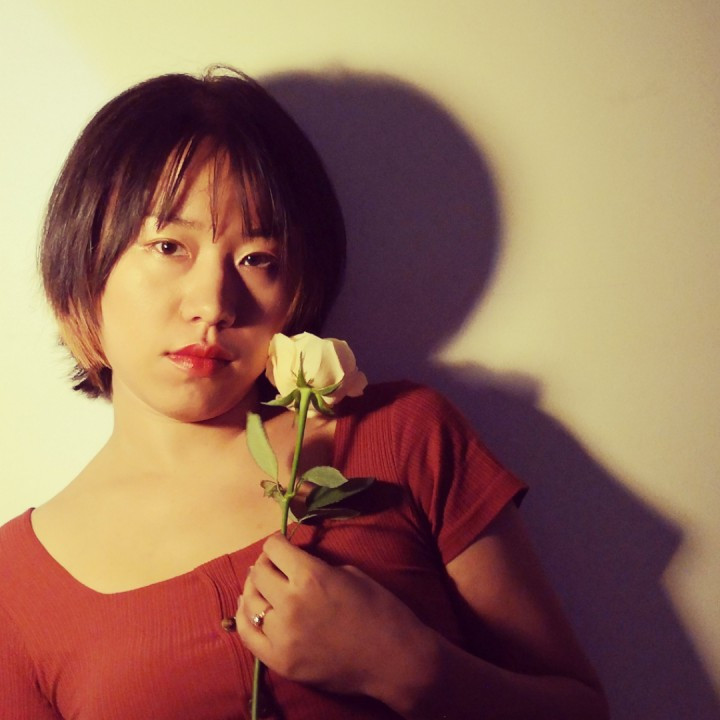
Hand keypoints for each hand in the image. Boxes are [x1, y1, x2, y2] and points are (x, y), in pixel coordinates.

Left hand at [236, 533, 429, 696]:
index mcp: (311, 576)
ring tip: (261, 585)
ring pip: (250, 602)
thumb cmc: (381, 609)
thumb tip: (293, 564)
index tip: (281, 544)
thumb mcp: (350, 573)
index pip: (274, 548)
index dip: (277, 543)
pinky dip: (245, 617)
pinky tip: (250, 608)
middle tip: (274, 565)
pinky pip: (248, 635)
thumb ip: (317, 567)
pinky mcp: (281, 661)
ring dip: (255, 588)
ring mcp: (282, 635)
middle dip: (266, 563)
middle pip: (258, 572)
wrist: (394, 659)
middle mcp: (290, 603)